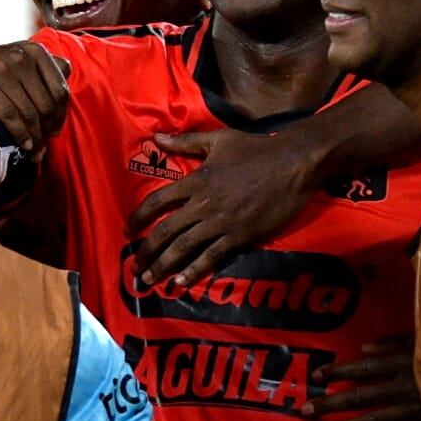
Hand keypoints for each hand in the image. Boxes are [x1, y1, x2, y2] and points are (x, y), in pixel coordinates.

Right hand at [0, 42, 70, 155]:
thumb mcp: (19, 57)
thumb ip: (43, 64)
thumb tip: (67, 70)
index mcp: (35, 51)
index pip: (60, 90)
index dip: (61, 115)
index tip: (55, 131)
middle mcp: (20, 57)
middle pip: (46, 104)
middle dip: (47, 130)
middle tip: (44, 145)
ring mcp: (0, 68)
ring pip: (29, 112)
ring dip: (35, 138)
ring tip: (35, 152)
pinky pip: (9, 115)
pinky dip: (20, 134)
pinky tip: (24, 145)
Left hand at [126, 126, 319, 285]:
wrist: (293, 164)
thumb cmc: (255, 149)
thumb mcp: (217, 140)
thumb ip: (184, 142)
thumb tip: (155, 137)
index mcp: (196, 180)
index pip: (158, 201)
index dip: (139, 217)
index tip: (127, 230)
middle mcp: (203, 204)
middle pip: (166, 231)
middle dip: (147, 250)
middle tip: (134, 267)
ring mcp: (221, 222)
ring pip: (185, 247)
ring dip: (164, 265)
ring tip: (149, 279)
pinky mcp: (241, 236)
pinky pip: (212, 257)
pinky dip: (195, 271)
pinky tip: (181, 282)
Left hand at [301, 337, 420, 420]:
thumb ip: (394, 342)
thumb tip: (364, 348)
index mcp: (403, 363)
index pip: (363, 368)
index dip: (338, 372)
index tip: (316, 376)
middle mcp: (405, 388)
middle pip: (361, 397)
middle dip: (332, 404)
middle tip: (307, 409)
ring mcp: (416, 409)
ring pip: (377, 420)